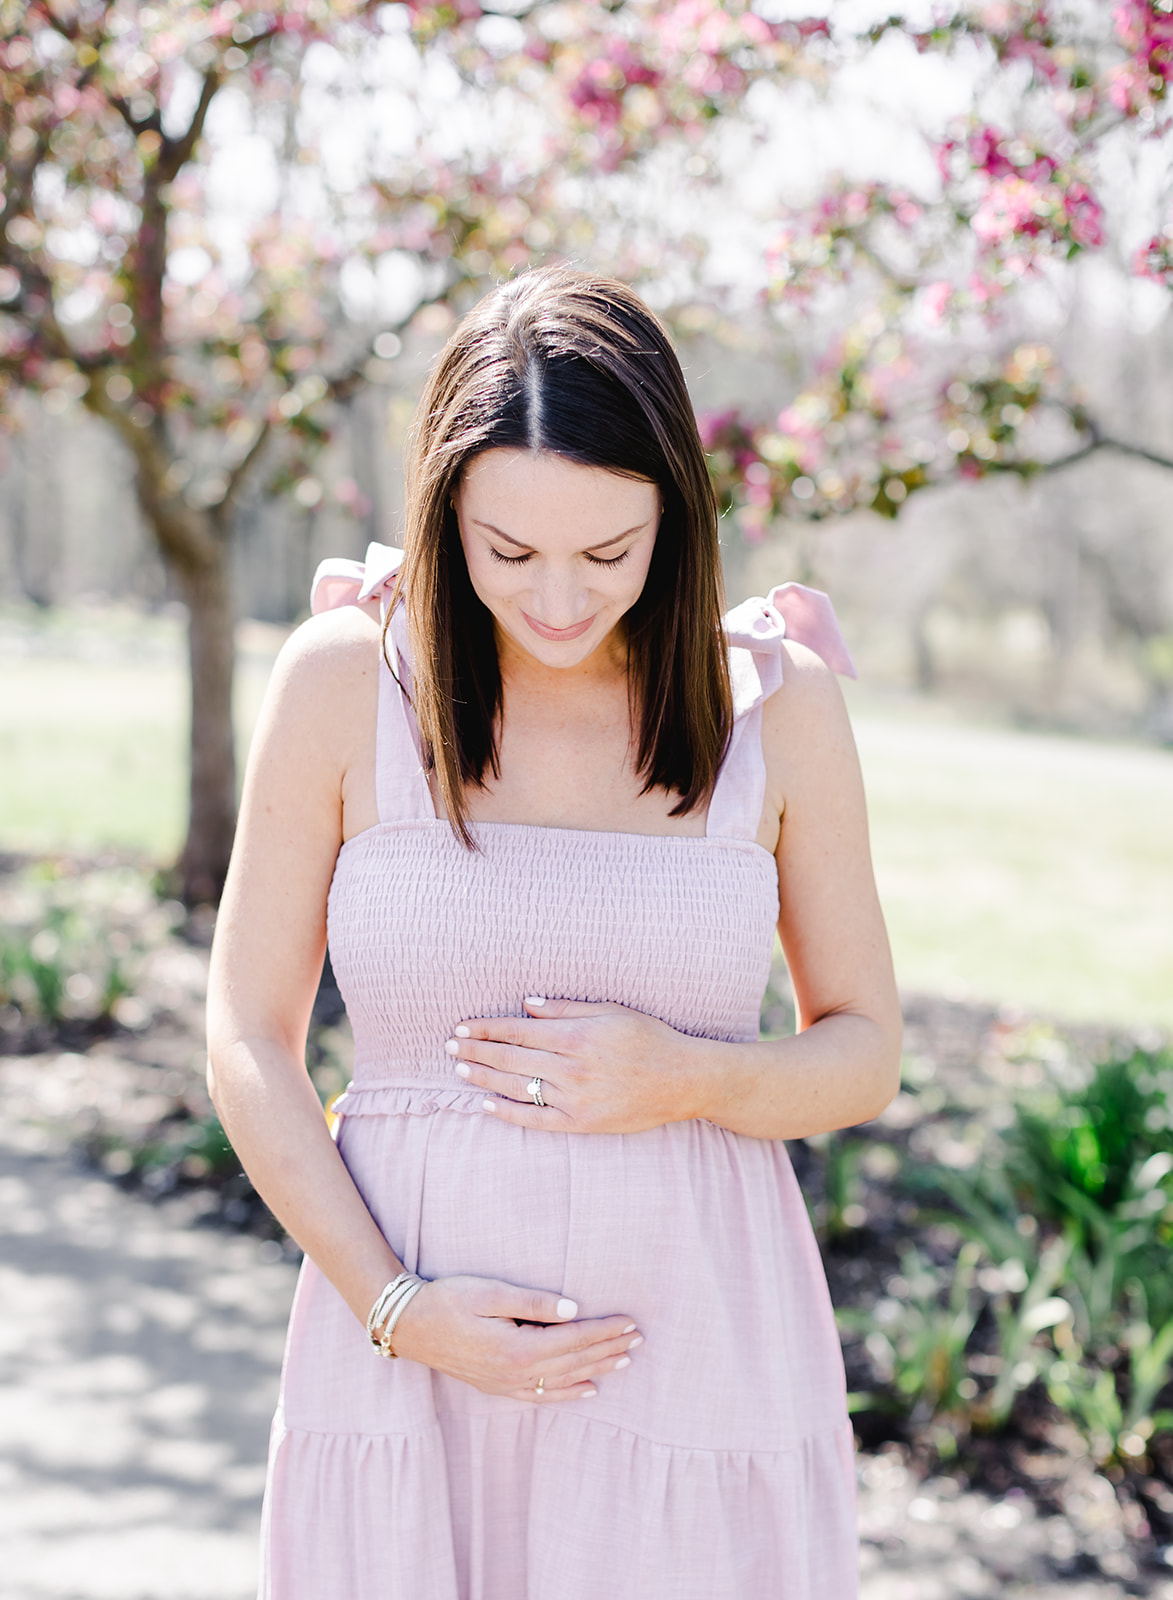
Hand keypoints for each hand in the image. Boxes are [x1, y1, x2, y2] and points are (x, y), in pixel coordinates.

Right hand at [389, 1275, 641, 1400]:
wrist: (409, 1326)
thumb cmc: (447, 1299)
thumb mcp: (489, 1292)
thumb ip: (532, 1302)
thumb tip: (573, 1310)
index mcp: (517, 1347)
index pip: (573, 1338)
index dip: (604, 1330)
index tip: (630, 1321)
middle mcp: (515, 1372)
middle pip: (574, 1361)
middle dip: (609, 1349)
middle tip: (639, 1338)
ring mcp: (506, 1384)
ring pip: (563, 1380)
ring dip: (596, 1369)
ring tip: (625, 1361)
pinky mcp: (497, 1387)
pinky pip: (541, 1396)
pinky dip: (568, 1394)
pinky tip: (587, 1390)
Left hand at [445, 997, 694, 1132]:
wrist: (682, 1080)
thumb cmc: (649, 1039)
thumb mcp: (610, 1011)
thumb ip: (565, 1008)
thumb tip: (526, 1003)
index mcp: (576, 1036)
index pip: (517, 1031)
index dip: (486, 1028)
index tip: (463, 1026)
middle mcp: (570, 1068)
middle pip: (511, 1058)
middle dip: (477, 1050)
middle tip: (450, 1046)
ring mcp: (574, 1098)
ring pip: (517, 1086)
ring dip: (485, 1077)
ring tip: (461, 1068)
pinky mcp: (580, 1124)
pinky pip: (535, 1119)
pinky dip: (508, 1112)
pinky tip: (488, 1103)